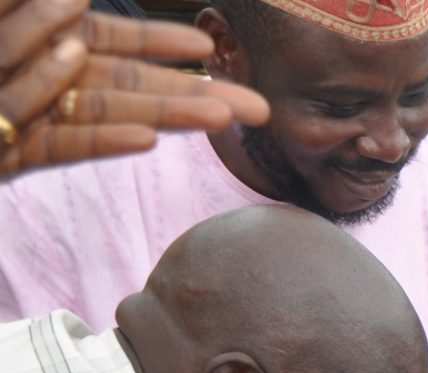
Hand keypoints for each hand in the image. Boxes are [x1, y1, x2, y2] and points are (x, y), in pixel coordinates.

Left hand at [0, 0, 266, 181]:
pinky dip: (103, 142)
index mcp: (44, 38)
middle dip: (190, 92)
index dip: (158, 41)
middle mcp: (48, 76)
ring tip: (219, 118)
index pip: (112, 39)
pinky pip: (63, 146)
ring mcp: (35, 116)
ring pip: (107, 114)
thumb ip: (22, 4)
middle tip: (254, 108)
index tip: (204, 47)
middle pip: (128, 83)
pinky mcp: (15, 152)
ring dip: (163, 114)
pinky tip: (146, 140)